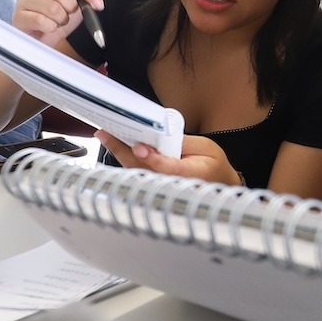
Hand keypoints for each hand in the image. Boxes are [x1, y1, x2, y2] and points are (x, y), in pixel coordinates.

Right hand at [12, 0, 103, 46]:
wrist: (44, 37)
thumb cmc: (58, 15)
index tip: (98, 4)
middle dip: (72, 7)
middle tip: (69, 14)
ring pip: (52, 8)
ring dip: (61, 20)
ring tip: (57, 21)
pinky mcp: (18, 16)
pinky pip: (41, 21)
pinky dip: (50, 28)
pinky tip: (47, 27)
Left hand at [95, 132, 242, 186]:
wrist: (216, 182)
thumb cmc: (213, 164)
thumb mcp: (206, 146)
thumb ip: (183, 141)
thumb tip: (160, 135)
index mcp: (188, 175)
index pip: (166, 167)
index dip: (152, 158)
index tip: (139, 148)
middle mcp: (170, 184)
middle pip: (142, 169)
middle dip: (123, 150)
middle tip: (106, 134)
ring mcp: (160, 187)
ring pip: (135, 171)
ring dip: (119, 152)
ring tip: (105, 135)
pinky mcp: (154, 185)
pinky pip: (136, 172)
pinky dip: (124, 157)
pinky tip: (115, 144)